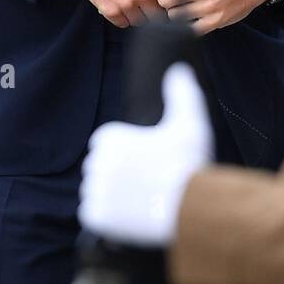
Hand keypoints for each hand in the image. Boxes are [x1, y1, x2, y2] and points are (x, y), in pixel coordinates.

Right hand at [55, 0, 160, 27]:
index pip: (165, 3)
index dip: (163, 4)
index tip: (159, 2)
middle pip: (155, 17)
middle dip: (152, 13)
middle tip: (146, 7)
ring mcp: (123, 4)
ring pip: (138, 22)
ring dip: (136, 16)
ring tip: (131, 6)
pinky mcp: (108, 10)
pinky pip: (122, 24)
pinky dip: (121, 18)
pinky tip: (119, 7)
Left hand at [78, 63, 212, 244]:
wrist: (190, 207)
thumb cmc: (189, 162)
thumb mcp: (190, 121)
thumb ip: (181, 92)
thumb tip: (178, 68)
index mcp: (110, 137)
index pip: (105, 143)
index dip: (126, 151)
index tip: (146, 160)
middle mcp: (96, 162)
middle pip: (99, 167)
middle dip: (117, 172)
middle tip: (145, 180)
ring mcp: (94, 190)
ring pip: (96, 190)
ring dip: (112, 195)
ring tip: (140, 198)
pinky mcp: (94, 216)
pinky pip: (92, 213)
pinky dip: (107, 216)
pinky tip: (130, 213)